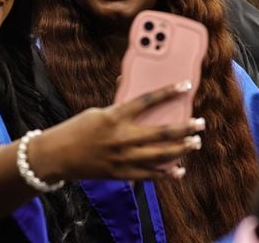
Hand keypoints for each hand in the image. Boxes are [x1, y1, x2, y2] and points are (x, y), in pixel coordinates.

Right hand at [29, 81, 204, 181]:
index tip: (186, 85)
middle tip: (200, 123)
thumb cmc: (77, 129)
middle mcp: (122, 138)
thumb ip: (120, 108)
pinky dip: (166, 173)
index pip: (148, 100)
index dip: (168, 91)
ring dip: (181, 149)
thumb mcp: (97, 112)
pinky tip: (179, 169)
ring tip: (195, 143)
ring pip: (161, 156)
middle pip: (162, 132)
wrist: (58, 156)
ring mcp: (123, 158)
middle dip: (185, 128)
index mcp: (115, 116)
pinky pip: (149, 174)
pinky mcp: (121, 174)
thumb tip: (137, 97)